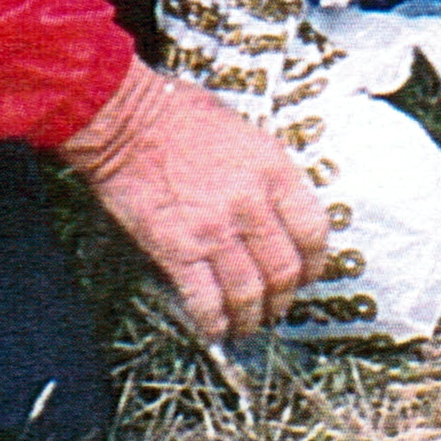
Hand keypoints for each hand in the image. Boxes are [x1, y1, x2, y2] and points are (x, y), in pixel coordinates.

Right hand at [59, 62, 328, 341]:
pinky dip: (215, 322)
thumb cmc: (178, 114)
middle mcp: (251, 203)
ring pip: (250, 293)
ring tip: (247, 322)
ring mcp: (215, 229)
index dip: (314, 262)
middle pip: (284, 270)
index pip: (313, 231)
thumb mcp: (242, 131)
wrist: (125, 119)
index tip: (306, 273)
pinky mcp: (178, 249)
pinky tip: (215, 327)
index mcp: (272, 170)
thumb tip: (276, 207)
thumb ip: (264, 171)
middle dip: (283, 297)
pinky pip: (206, 301)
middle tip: (275, 305)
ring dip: (252, 317)